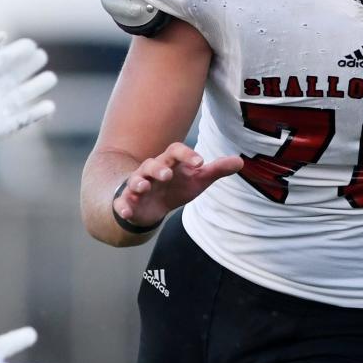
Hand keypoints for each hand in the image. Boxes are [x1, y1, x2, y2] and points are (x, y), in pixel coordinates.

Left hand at [0, 32, 56, 149]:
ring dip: (37, 87)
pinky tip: (50, 106)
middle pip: (15, 76)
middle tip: (42, 56)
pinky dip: (36, 114)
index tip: (32, 44)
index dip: (17, 52)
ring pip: (22, 95)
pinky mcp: (1, 128)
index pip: (3, 61)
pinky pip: (22, 120)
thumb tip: (3, 35)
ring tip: (50, 77)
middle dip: (29, 67)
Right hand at [113, 143, 243, 229]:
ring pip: (135, 180)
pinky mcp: (128, 202)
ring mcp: (138, 186)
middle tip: (167, 175)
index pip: (176, 151)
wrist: (150, 205)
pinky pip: (122, 202)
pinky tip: (126, 211)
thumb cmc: (175, 187)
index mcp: (169, 163)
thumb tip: (240, 162)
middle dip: (159, 169)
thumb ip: (216, 170)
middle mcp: (151, 171)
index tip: (201, 162)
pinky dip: (123, 206)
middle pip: (153, 164)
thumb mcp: (196, 180)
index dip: (187, 155)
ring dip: (139, 182)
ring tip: (143, 187)